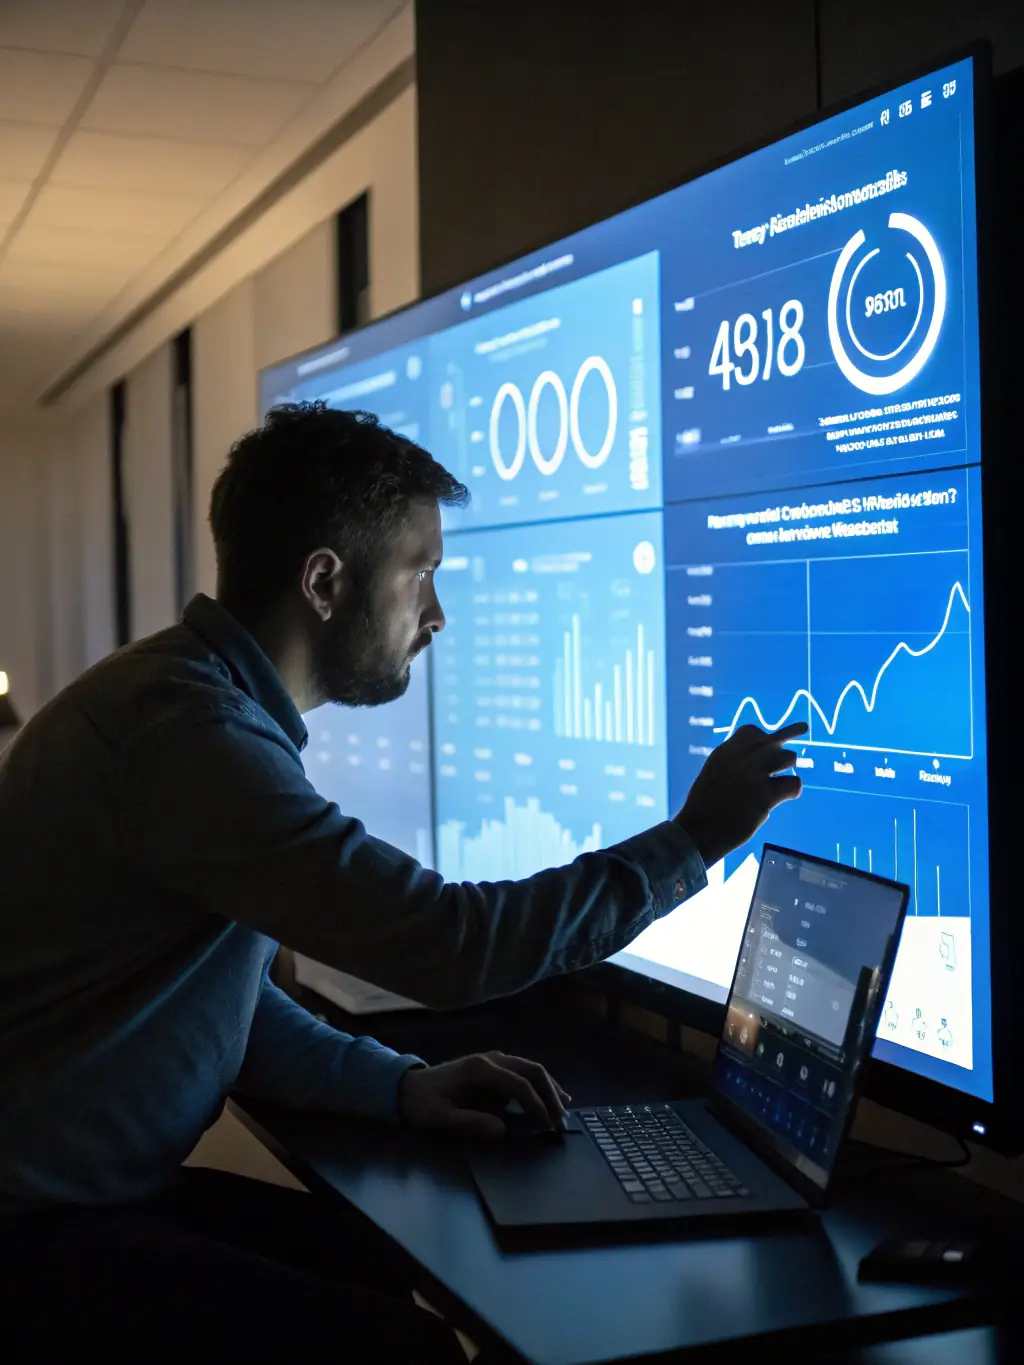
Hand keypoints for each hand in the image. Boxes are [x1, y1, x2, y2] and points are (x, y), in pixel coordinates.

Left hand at [396, 1051, 570, 1137]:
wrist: (405, 1088)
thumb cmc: (422, 1104)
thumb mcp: (441, 1118)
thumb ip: (470, 1122)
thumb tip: (502, 1130)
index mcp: (480, 1070)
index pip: (519, 1085)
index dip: (537, 1106)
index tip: (547, 1127)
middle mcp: (490, 1059)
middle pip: (531, 1070)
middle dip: (550, 1094)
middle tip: (561, 1120)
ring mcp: (491, 1060)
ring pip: (529, 1067)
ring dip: (548, 1087)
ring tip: (563, 1109)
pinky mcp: (491, 1067)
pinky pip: (521, 1071)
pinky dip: (538, 1083)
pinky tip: (548, 1095)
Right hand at [675, 722, 806, 868]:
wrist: (698, 831)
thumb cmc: (705, 805)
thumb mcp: (714, 772)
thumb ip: (733, 760)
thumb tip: (759, 755)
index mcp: (726, 751)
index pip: (752, 731)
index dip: (763, 739)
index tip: (769, 745)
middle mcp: (741, 757)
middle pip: (774, 741)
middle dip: (780, 753)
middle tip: (796, 740)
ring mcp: (754, 775)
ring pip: (789, 758)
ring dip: (786, 770)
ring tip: (777, 783)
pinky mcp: (766, 796)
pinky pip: (794, 783)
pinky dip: (792, 791)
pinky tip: (784, 797)